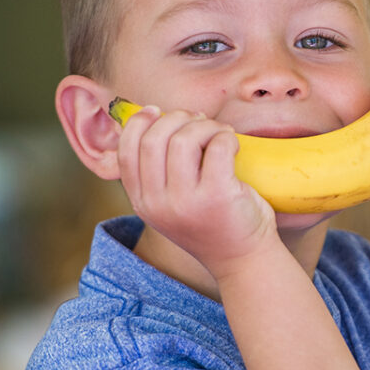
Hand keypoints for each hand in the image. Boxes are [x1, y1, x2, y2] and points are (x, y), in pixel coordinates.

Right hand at [115, 106, 277, 278]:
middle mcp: (157, 203)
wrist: (243, 258)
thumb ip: (158, 172)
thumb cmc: (212, 221)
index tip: (158, 111)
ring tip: (220, 134)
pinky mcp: (217, 196)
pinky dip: (226, 136)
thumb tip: (156, 116)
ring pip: (184, 138)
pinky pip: (217, 146)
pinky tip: (233, 145)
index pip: (126, 150)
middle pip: (153, 138)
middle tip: (199, 122)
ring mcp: (186, 202)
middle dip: (177, 118)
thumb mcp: (172, 203)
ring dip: (205, 126)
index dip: (139, 122)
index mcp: (142, 202)